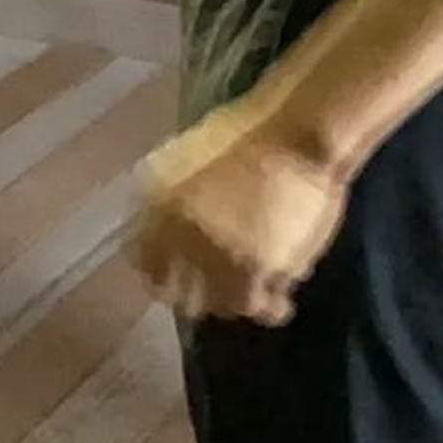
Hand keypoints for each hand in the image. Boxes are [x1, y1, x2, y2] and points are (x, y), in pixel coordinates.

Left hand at [131, 97, 349, 325]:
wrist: (295, 134)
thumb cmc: (241, 136)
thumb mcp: (181, 159)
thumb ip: (164, 200)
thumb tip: (155, 232)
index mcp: (158, 211)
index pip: (147, 268)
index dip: (163, 277)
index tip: (180, 278)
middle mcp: (181, 240)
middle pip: (183, 297)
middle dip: (198, 297)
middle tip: (217, 291)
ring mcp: (219, 258)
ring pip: (222, 308)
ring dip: (235, 303)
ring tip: (248, 295)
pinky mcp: (260, 270)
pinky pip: (261, 308)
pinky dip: (270, 308)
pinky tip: (278, 302)